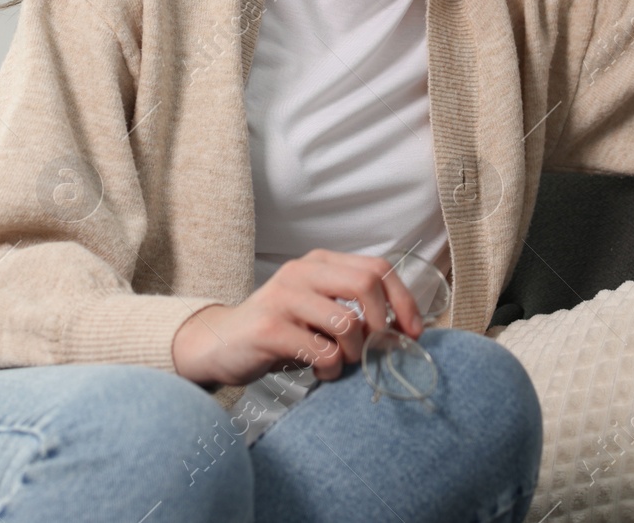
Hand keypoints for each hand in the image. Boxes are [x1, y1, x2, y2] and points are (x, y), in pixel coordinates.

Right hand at [170, 249, 423, 388]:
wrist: (219, 343)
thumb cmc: (279, 329)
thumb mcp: (316, 306)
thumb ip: (351, 306)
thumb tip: (404, 328)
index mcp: (318, 262)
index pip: (377, 268)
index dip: (403, 300)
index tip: (413, 331)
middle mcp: (301, 272)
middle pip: (366, 284)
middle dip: (383, 324)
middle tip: (378, 349)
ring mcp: (283, 299)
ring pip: (347, 323)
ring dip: (355, 354)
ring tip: (341, 362)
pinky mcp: (270, 330)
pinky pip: (322, 352)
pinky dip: (331, 369)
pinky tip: (320, 371)